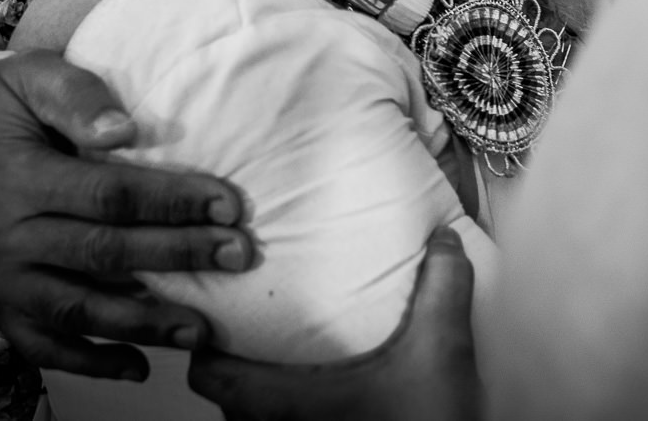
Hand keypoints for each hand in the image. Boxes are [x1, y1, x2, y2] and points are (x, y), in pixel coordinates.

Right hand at [0, 50, 255, 379]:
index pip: (109, 196)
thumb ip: (77, 96)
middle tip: (239, 255)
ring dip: (143, 324)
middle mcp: (8, 240)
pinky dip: (90, 363)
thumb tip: (125, 131)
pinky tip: (139, 367)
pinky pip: (42, 347)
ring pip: (78, 311)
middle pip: (104, 254)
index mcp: (21, 180)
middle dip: (178, 256)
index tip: (228, 205)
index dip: (172, 202)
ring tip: (201, 328)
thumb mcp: (28, 78)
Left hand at [187, 227, 478, 420]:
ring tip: (293, 358)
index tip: (219, 311)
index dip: (205, 343)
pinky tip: (329, 395)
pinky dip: (293, 413)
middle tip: (258, 326)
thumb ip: (441, 290)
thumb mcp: (440, 354)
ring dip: (266, 390)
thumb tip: (442, 243)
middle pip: (227, 399)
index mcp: (288, 402)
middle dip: (238, 362)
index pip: (210, 375)